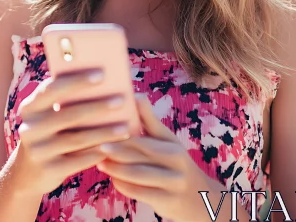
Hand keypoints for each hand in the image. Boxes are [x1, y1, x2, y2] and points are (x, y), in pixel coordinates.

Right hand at [13, 69, 132, 196]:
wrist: (27, 173)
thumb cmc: (49, 134)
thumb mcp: (48, 116)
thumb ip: (66, 101)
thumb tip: (103, 82)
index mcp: (30, 108)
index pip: (51, 89)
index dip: (76, 81)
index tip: (101, 74)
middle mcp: (30, 128)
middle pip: (68, 114)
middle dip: (97, 106)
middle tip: (121, 99)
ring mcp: (38, 150)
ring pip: (77, 139)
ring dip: (103, 132)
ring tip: (125, 127)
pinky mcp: (48, 170)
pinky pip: (78, 161)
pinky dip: (97, 153)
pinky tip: (114, 147)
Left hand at [96, 93, 212, 221]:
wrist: (197, 197)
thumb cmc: (174, 163)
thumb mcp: (167, 141)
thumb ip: (149, 121)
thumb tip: (136, 95)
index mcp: (172, 142)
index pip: (147, 132)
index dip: (125, 130)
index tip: (106, 124)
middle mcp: (176, 160)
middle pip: (141, 153)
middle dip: (117, 149)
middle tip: (97, 145)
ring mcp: (174, 181)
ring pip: (139, 173)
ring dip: (116, 168)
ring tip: (100, 163)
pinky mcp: (168, 200)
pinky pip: (140, 192)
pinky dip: (124, 186)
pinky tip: (113, 180)